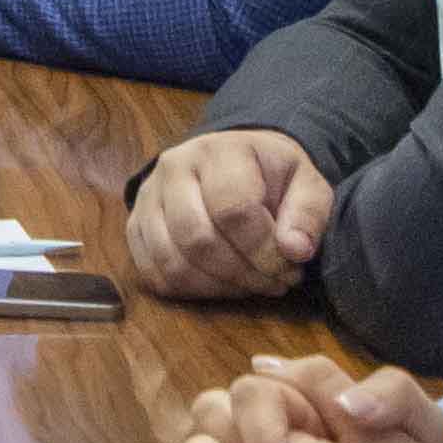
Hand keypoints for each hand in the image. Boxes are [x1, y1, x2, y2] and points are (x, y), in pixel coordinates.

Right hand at [121, 126, 335, 301]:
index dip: (264, 250)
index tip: (291, 266)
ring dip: (218, 287)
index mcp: (219, 152)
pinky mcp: (135, 226)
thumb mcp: (306, 184)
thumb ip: (308, 213)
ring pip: (172, 262)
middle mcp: (173, 169)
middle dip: (242, 273)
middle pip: (197, 239)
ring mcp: (147, 198)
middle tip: (273, 281)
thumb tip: (295, 250)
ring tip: (250, 284)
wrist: (234, 161)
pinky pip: (154, 275)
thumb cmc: (271, 176)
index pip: (233, 210)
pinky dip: (192, 291)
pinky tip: (222, 284)